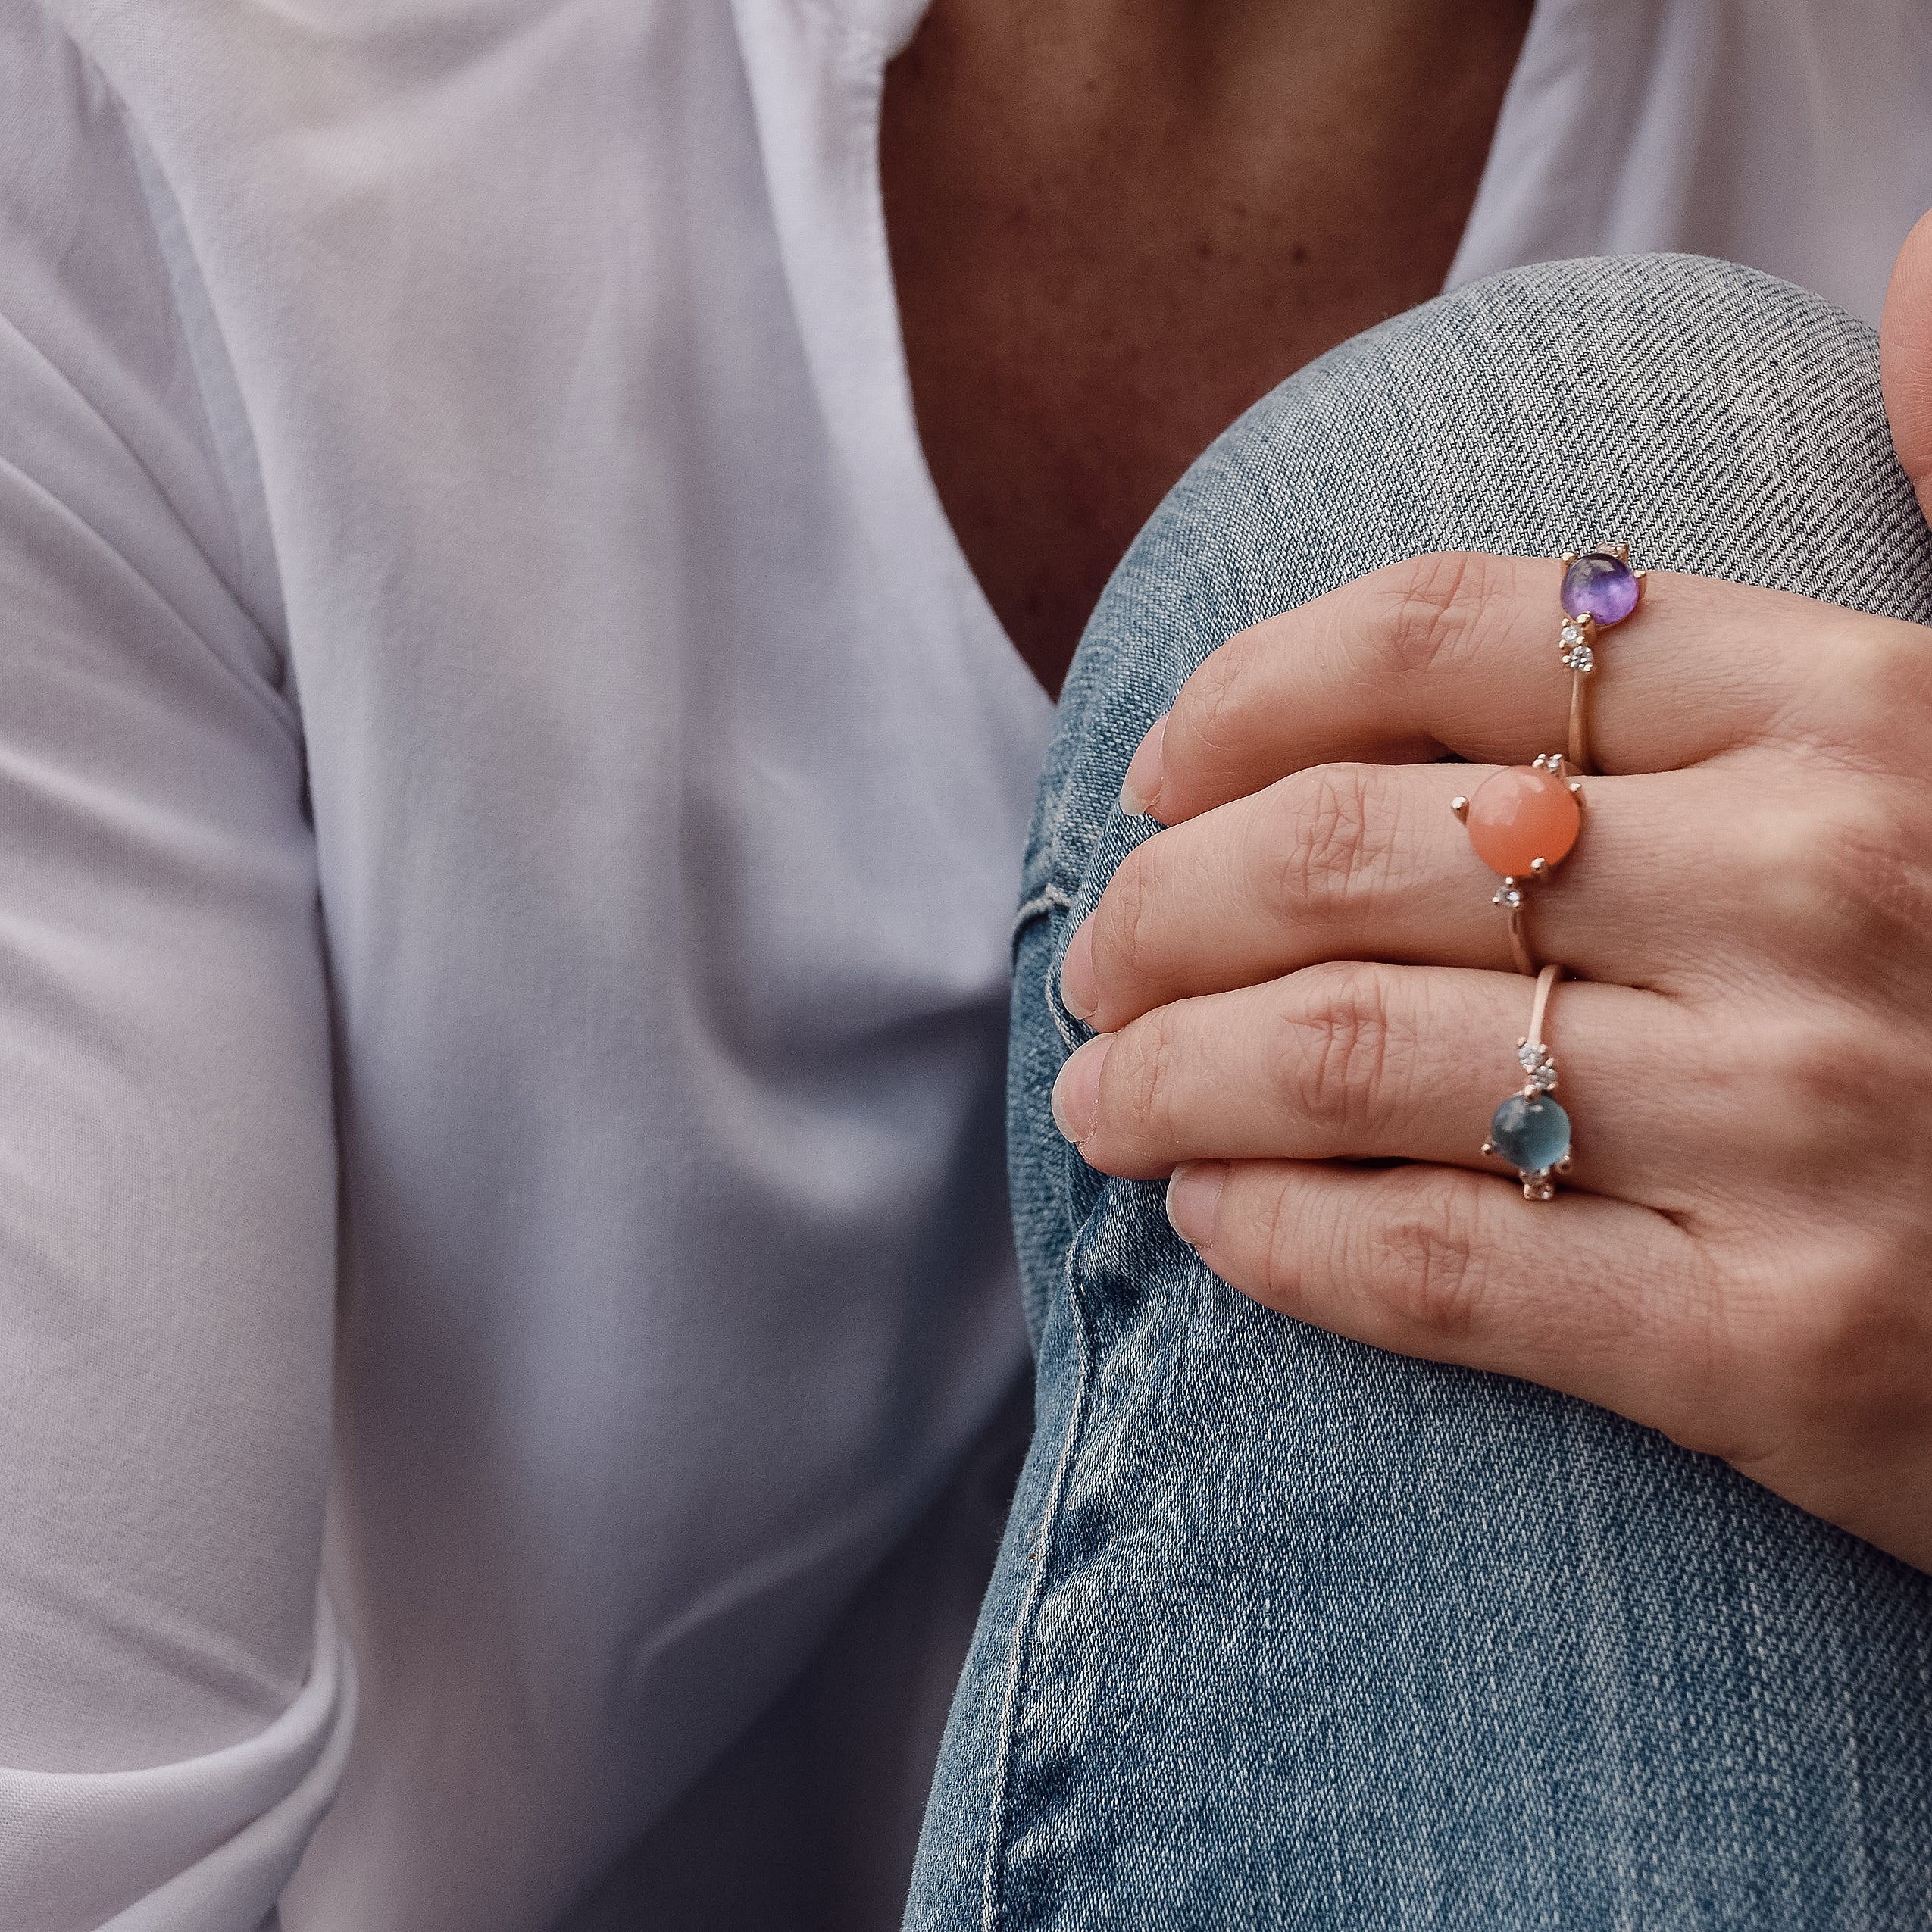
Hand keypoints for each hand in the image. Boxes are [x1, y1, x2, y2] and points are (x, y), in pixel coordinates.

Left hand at [1045, 220, 1931, 1574]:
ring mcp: (1806, 1124)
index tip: (1152, 772)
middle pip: (1350, 848)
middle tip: (1096, 961)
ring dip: (1165, 1075)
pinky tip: (1209, 1217)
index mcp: (1858, 710)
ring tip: (1102, 1095)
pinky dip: (1271, 1233)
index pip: (1451, 633)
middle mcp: (1829, 888)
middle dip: (1161, 907)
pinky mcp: (1774, 1348)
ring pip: (1346, 1054)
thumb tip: (1917, 249)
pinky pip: (1431, 1262)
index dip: (1244, 695)